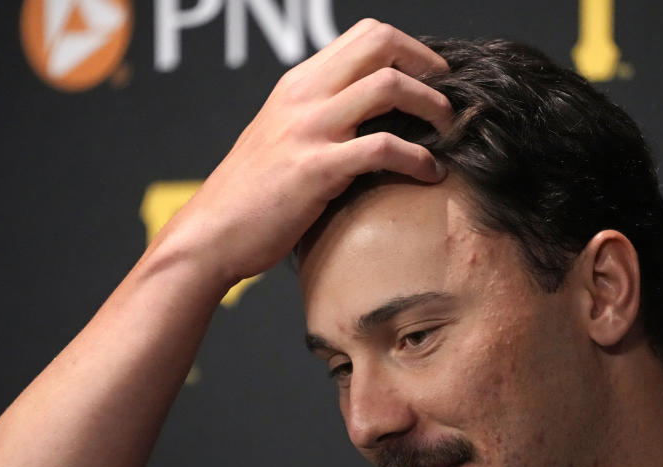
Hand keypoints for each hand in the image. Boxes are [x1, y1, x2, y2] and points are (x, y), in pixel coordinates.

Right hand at [154, 19, 452, 287]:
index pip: (366, 35)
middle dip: (429, 66)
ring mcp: (309, 129)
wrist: (211, 235)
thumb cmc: (251, 197)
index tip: (434, 82)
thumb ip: (320, 120)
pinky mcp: (315, 168)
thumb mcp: (283, 139)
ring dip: (433, 107)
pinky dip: (419, 159)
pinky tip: (431, 174)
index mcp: (298, 84)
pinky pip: (383, 148)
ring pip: (389, 86)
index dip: (412, 50)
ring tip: (450, 132)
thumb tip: (369, 123)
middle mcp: (304, 96)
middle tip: (451, 99)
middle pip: (381, 42)